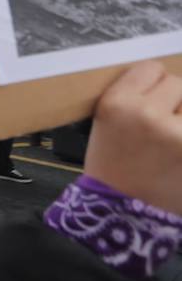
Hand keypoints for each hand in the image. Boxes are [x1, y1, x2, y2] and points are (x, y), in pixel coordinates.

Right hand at [86, 61, 181, 213]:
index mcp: (116, 103)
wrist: (122, 211)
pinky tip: (178, 152)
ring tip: (172, 141)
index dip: (151, 87)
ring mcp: (176, 133)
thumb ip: (135, 97)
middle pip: (178, 84)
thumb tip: (172, 79)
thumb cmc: (114, 164)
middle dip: (173, 103)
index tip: (147, 105)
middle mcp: (145, 113)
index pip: (150, 69)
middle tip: (161, 129)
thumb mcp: (107, 122)